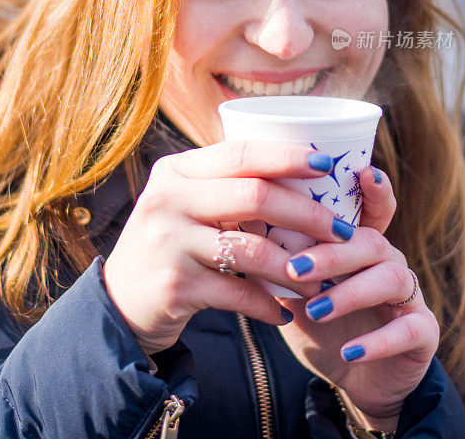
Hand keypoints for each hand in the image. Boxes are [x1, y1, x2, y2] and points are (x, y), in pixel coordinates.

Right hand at [102, 140, 351, 355]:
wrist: (122, 301)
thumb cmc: (172, 242)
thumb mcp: (186, 202)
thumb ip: (226, 184)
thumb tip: (303, 169)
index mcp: (176, 170)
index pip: (240, 153)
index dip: (287, 156)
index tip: (328, 163)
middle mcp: (167, 199)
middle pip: (254, 195)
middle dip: (307, 213)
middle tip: (343, 231)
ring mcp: (168, 242)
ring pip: (252, 250)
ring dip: (296, 267)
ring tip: (322, 278)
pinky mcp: (174, 285)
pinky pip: (239, 294)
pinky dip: (269, 304)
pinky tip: (286, 311)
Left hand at [275, 166, 439, 431]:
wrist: (351, 377)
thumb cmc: (319, 319)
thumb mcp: (294, 286)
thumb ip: (279, 254)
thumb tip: (241, 219)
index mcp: (360, 245)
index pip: (372, 208)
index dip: (373, 189)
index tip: (362, 170)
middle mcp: (389, 263)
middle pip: (371, 241)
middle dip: (333, 252)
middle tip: (295, 268)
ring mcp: (409, 297)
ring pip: (391, 279)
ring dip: (350, 292)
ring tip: (315, 309)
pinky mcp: (422, 334)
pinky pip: (408, 330)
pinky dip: (378, 341)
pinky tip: (349, 350)